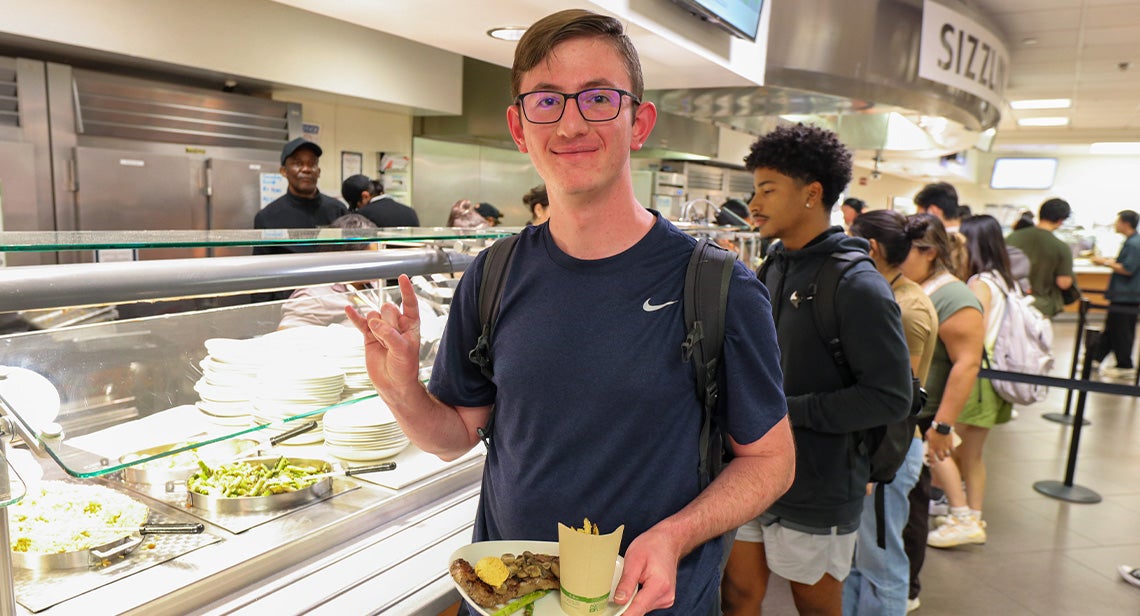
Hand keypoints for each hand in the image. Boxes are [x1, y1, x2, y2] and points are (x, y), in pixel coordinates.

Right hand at [345, 274, 422, 397]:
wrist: (394, 384)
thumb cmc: (405, 368)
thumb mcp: (403, 350)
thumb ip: (390, 334)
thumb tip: (373, 322)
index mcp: (411, 325)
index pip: (409, 303)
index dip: (407, 291)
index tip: (403, 277)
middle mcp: (396, 324)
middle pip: (388, 309)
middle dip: (387, 322)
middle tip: (390, 340)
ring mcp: (381, 329)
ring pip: (374, 316)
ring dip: (375, 328)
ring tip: (382, 345)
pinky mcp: (369, 337)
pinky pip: (360, 323)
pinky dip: (354, 316)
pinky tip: (348, 309)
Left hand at [611, 527, 682, 615]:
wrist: (668, 541)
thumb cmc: (652, 546)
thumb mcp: (634, 559)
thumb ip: (627, 582)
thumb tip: (619, 601)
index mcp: (659, 586)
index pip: (637, 609)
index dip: (623, 614)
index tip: (613, 615)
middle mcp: (665, 596)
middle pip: (639, 610)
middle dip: (625, 605)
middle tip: (616, 591)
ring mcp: (666, 599)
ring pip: (641, 608)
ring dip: (632, 600)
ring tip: (631, 582)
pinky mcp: (663, 599)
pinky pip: (645, 603)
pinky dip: (638, 598)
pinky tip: (637, 584)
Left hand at [925, 429, 955, 461]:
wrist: (942, 426)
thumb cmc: (933, 429)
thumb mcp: (927, 434)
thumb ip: (927, 439)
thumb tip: (927, 440)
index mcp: (932, 446)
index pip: (931, 457)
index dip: (932, 462)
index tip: (933, 466)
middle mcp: (939, 448)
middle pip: (941, 458)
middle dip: (941, 459)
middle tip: (941, 458)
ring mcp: (945, 447)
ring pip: (947, 455)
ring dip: (947, 455)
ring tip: (946, 453)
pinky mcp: (951, 444)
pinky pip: (953, 450)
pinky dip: (952, 450)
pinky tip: (952, 449)